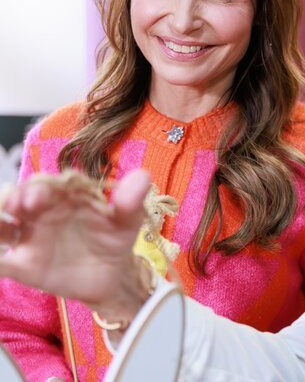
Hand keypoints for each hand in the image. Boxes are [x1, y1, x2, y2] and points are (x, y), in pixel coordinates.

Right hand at [0, 170, 150, 314]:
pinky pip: (0, 260)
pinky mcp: (22, 264)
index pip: (47, 184)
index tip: (40, 195)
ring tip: (0, 223)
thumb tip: (143, 177)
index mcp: (64, 195)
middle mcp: (40, 212)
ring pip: (1, 225)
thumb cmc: (115, 238)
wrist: (112, 274)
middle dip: (15, 199)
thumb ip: (130, 201)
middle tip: (21, 206)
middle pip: (18, 199)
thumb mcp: (127, 221)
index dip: (41, 186)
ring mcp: (29, 237)